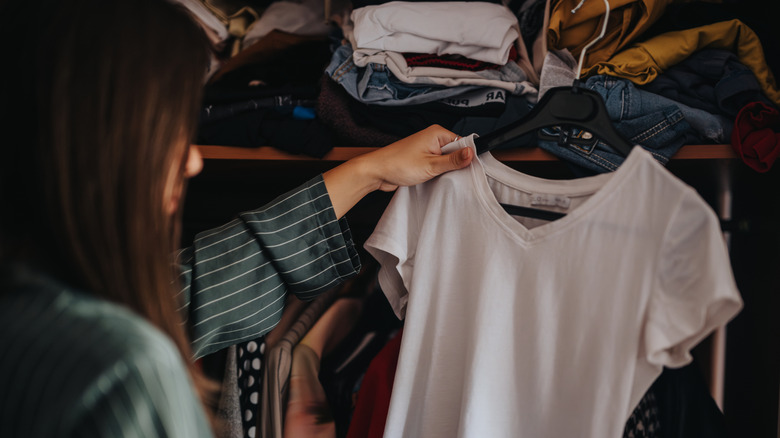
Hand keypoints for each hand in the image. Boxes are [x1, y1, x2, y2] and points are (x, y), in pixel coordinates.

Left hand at [322, 125, 472, 217]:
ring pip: (446, 160)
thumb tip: (472, 153)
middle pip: (456, 152)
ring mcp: (427, 148)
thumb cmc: (398, 165)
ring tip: (438, 177)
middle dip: (455, 165)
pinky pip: (437, 165)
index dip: (466, 157)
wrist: (376, 172)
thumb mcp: (430, 165)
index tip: (468, 169)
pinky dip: (437, 172)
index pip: (463, 142)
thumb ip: (452, 161)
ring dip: (445, 170)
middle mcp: (433, 138)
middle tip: (451, 175)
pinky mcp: (422, 158)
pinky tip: (434, 179)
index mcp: (437, 133)